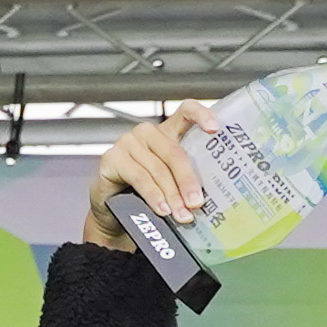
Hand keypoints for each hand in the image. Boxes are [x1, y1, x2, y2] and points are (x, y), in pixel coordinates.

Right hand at [77, 114, 208, 251]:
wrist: (112, 208)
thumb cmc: (143, 191)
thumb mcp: (168, 181)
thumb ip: (183, 181)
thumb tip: (205, 200)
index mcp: (167, 132)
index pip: (186, 112)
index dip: (201, 115)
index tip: (215, 128)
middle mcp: (147, 133)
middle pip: (174, 153)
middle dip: (187, 181)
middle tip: (196, 203)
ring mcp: (128, 143)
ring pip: (158, 170)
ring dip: (172, 196)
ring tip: (181, 214)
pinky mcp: (113, 158)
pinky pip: (139, 178)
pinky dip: (153, 196)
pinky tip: (162, 209)